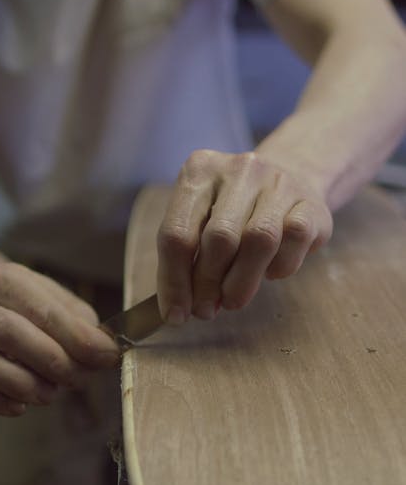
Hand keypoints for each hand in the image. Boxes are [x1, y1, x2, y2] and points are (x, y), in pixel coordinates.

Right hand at [0, 262, 119, 416]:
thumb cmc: (37, 312)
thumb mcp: (65, 308)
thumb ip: (86, 329)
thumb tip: (105, 353)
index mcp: (3, 279)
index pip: (42, 310)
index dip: (77, 338)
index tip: (105, 356)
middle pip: (8, 332)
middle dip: (52, 361)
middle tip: (78, 378)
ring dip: (20, 382)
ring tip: (49, 392)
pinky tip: (21, 405)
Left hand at [157, 149, 332, 322]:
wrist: (292, 175)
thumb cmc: (234, 210)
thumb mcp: (201, 219)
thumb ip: (186, 258)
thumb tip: (178, 309)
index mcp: (200, 171)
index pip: (176, 233)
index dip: (174, 281)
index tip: (176, 315)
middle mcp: (239, 169)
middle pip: (219, 238)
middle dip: (208, 284)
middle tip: (205, 311)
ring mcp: (279, 182)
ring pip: (260, 240)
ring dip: (242, 282)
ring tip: (232, 300)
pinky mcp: (311, 202)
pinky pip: (295, 240)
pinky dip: (280, 267)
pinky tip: (271, 272)